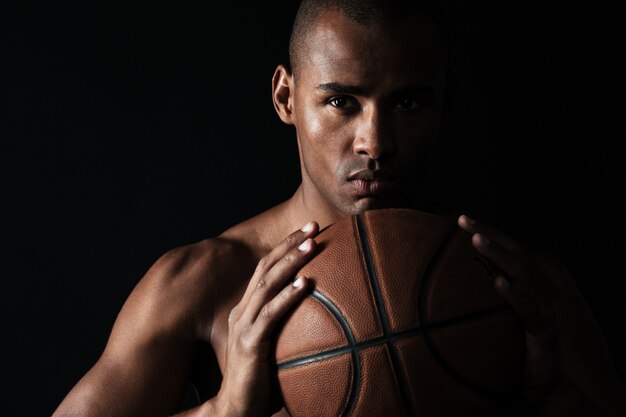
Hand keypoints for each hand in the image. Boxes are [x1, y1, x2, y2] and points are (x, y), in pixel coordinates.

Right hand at [216, 222, 318, 416]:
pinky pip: (271, 315)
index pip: (266, 269)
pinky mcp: (250, 344)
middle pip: (266, 268)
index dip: (286, 247)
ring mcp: (244, 326)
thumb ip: (287, 325)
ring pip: (268, 284)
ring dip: (290, 262)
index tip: (309, 231)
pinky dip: (288, 296)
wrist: (236, 409)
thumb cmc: (259, 379)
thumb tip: (322, 314)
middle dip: (290, 243)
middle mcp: (243, 311)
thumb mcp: (274, 344)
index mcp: (247, 309)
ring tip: (311, 244)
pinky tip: (305, 283)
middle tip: (314, 225)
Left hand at [458, 215, 625, 416]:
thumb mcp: (500, 317)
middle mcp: (537, 289)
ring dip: (499, 254)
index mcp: (527, 283)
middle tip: (462, 218)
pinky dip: (513, 294)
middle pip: (513, 252)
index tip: (461, 218)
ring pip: (522, 273)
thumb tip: (455, 285)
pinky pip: (528, 309)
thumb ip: (484, 299)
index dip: (487, 232)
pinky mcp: (543, 329)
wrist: (553, 380)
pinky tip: (498, 282)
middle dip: (488, 232)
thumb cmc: (521, 345)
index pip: (506, 250)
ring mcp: (543, 307)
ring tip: (477, 239)